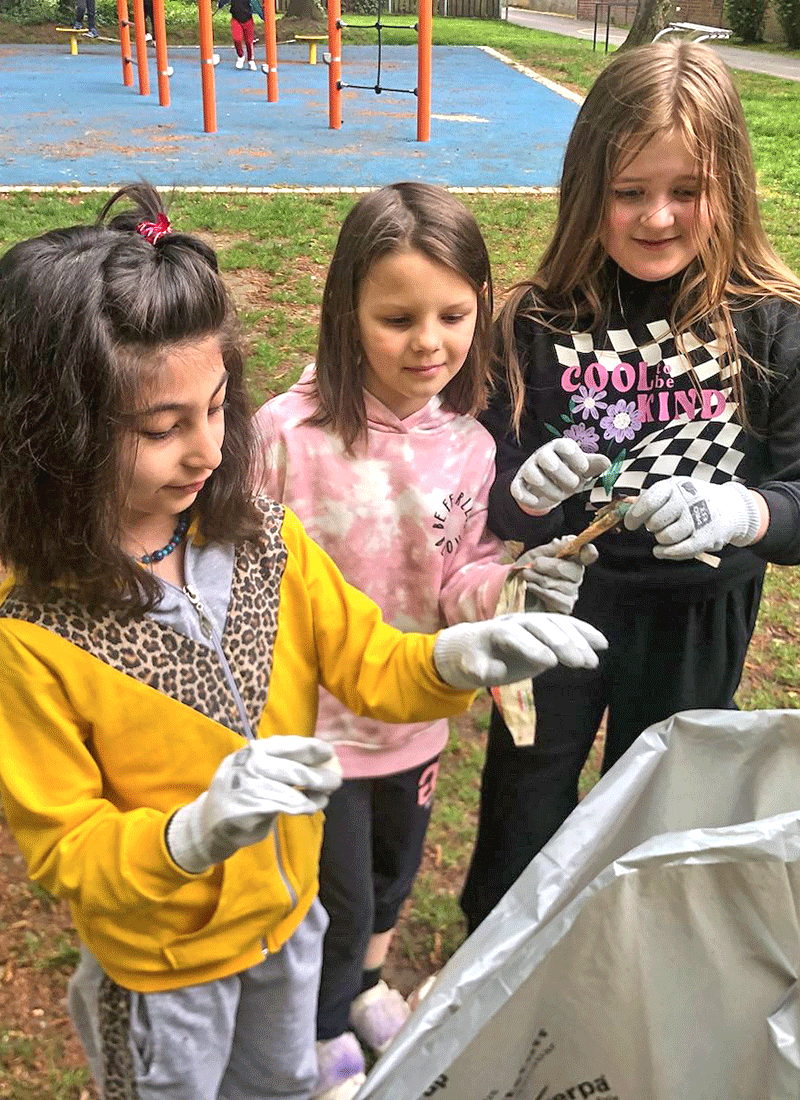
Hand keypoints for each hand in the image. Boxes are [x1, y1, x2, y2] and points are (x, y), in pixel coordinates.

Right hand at [167, 737, 341, 873]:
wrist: (209, 823)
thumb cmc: (240, 792)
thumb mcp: (255, 769)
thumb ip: (281, 762)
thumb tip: (320, 760)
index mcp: (254, 751)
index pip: (288, 745)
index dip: (313, 748)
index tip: (329, 752)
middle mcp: (251, 764)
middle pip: (296, 769)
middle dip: (321, 775)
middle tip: (337, 779)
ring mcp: (250, 786)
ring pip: (295, 790)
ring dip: (316, 793)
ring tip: (325, 795)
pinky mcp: (252, 808)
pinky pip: (288, 806)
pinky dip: (305, 806)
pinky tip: (312, 807)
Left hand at [433, 613, 607, 689]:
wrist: (478, 644)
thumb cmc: (476, 658)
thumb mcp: (471, 668)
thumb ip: (481, 670)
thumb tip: (496, 671)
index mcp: (497, 631)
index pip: (516, 635)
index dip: (532, 647)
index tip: (550, 663)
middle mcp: (518, 621)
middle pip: (541, 627)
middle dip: (561, 643)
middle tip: (579, 662)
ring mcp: (534, 620)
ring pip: (558, 624)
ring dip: (578, 641)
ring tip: (592, 662)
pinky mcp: (547, 625)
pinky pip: (568, 625)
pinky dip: (586, 633)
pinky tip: (602, 644)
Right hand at [511, 439, 610, 515]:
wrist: (549, 487)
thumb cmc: (569, 473)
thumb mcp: (583, 469)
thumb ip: (594, 464)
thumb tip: (606, 462)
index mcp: (559, 447)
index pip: (565, 445)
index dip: (577, 459)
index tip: (584, 470)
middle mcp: (542, 455)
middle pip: (547, 459)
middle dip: (562, 475)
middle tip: (573, 486)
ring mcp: (528, 469)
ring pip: (533, 475)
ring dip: (548, 489)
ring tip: (559, 496)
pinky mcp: (519, 483)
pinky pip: (517, 488)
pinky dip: (526, 497)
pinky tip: (537, 502)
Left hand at [516, 536, 597, 614]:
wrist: (510, 594)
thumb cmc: (525, 573)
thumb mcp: (533, 556)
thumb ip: (551, 549)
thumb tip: (568, 540)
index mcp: (570, 559)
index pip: (588, 555)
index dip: (588, 552)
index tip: (583, 550)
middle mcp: (575, 576)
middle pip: (574, 570)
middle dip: (549, 566)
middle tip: (533, 565)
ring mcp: (571, 593)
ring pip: (563, 586)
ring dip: (539, 579)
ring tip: (527, 577)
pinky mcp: (564, 607)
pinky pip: (558, 599)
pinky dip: (541, 592)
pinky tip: (532, 588)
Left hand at [624, 477, 761, 559]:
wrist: (730, 508)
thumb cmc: (693, 500)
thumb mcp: (673, 491)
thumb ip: (649, 500)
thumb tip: (622, 507)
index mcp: (675, 486)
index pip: (648, 501)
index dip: (634, 516)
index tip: (630, 525)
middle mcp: (688, 499)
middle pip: (655, 522)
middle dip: (652, 527)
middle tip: (657, 526)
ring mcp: (698, 518)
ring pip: (666, 537)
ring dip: (661, 540)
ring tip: (665, 535)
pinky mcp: (706, 537)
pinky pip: (679, 550)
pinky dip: (665, 553)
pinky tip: (660, 551)